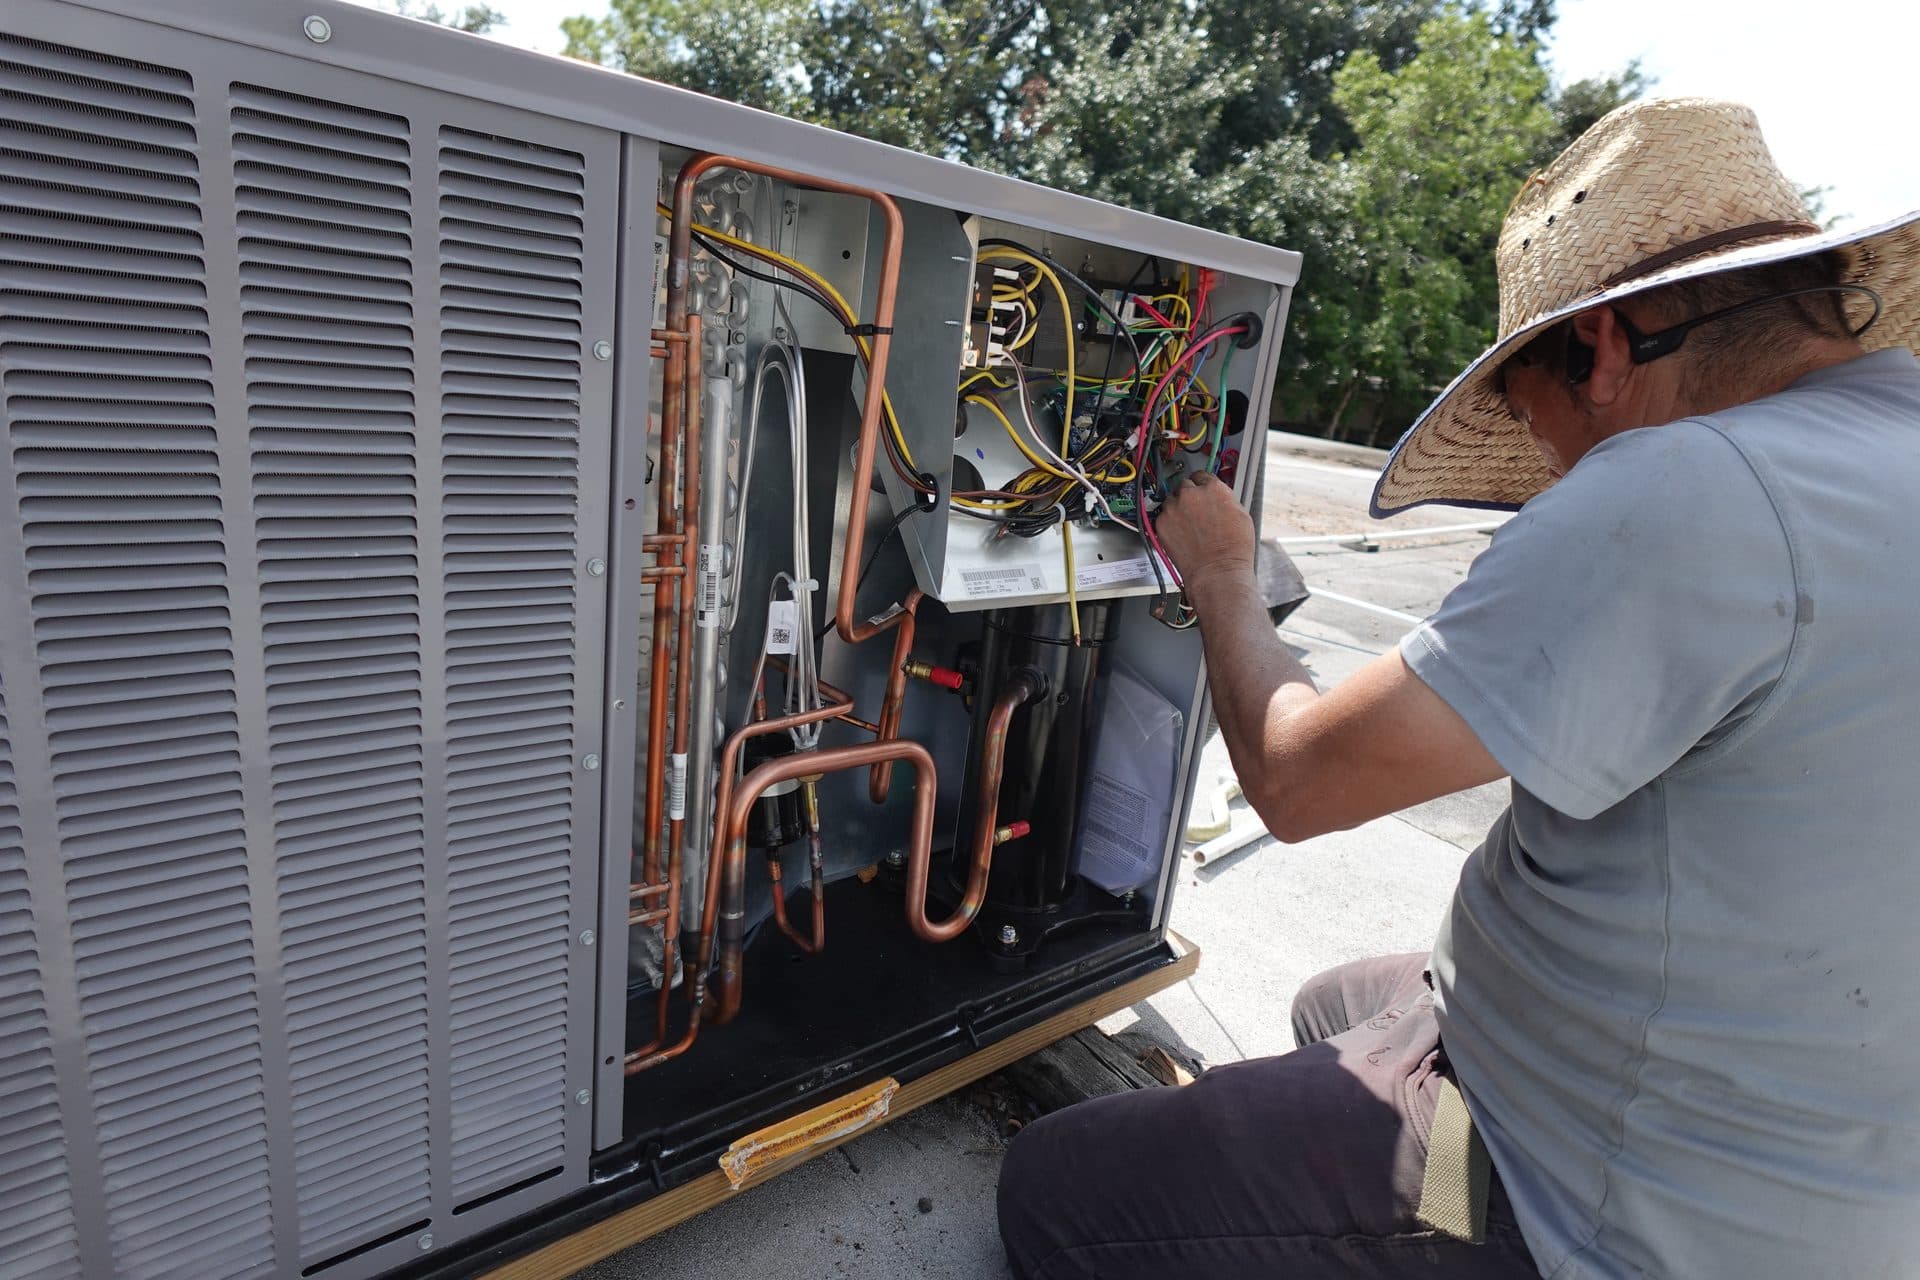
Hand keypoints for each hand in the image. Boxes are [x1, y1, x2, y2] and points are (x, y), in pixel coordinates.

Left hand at [1154, 471, 1256, 595]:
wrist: (1217, 570)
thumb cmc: (1233, 548)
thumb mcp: (1241, 513)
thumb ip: (1224, 498)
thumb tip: (1218, 496)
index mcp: (1213, 488)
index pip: (1201, 475)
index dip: (1202, 484)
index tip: (1200, 489)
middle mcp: (1191, 494)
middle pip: (1184, 485)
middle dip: (1189, 495)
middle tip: (1195, 511)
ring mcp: (1174, 508)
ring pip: (1171, 500)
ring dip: (1177, 508)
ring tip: (1188, 525)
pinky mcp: (1161, 523)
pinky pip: (1163, 516)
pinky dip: (1169, 522)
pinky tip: (1181, 534)